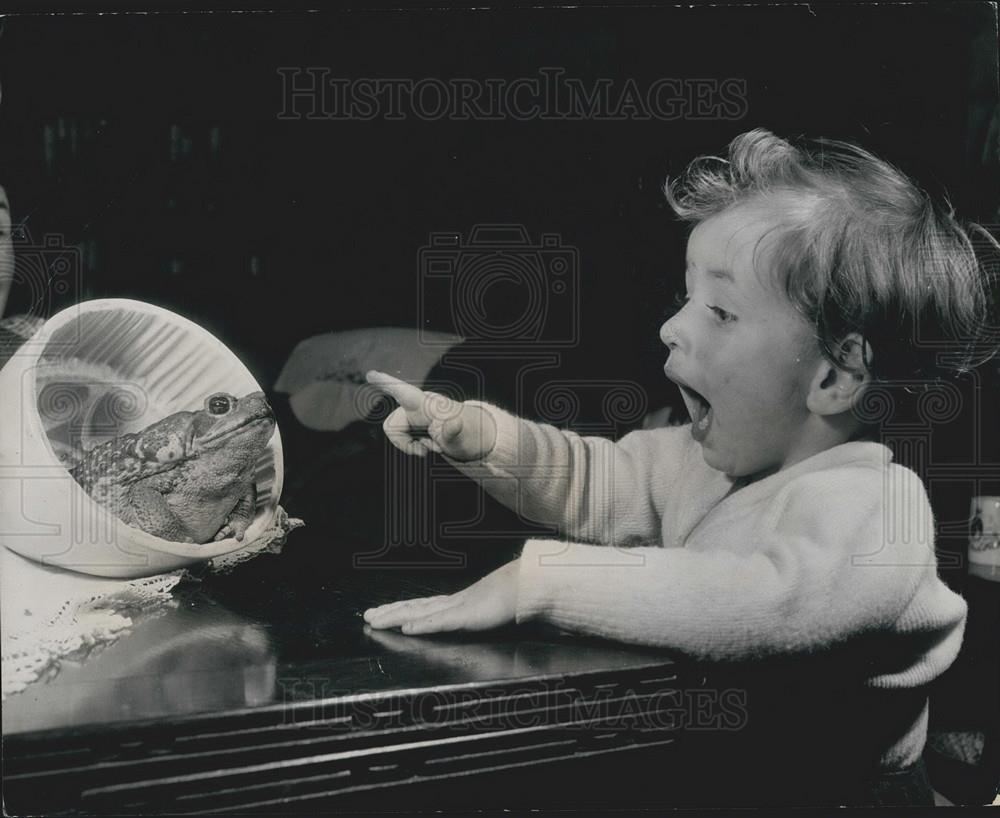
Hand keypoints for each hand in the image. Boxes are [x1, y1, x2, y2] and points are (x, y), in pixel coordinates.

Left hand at [363, 559, 519, 634]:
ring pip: (420, 613)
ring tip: (376, 621)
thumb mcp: (492, 606)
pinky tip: (407, 628)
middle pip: (415, 607)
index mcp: (459, 601)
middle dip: (390, 612)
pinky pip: (440, 622)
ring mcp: (459, 608)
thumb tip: (475, 612)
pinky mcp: (467, 616)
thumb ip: (479, 612)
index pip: (424, 605)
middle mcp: (453, 602)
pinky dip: (422, 625)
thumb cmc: (516, 594)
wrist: (532, 584)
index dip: (402, 608)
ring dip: (396, 617)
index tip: (383, 612)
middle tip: (368, 616)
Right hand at [365, 370, 496, 460]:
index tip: (370, 374)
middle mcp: (417, 407)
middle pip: (392, 425)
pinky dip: (414, 447)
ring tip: (432, 448)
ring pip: (395, 433)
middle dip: (404, 444)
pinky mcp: (413, 424)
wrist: (472, 438)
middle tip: (425, 452)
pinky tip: (430, 446)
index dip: (386, 383)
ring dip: (411, 446)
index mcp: (426, 405)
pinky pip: (401, 437)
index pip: (404, 392)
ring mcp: (414, 415)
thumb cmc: (467, 435)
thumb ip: (454, 431)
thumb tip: (454, 421)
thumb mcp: (461, 438)